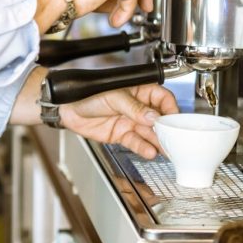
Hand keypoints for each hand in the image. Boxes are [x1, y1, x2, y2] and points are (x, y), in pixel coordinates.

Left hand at [58, 84, 178, 158]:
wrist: (68, 108)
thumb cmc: (88, 93)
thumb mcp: (113, 97)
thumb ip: (133, 108)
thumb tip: (152, 117)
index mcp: (139, 91)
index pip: (162, 98)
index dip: (170, 109)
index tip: (174, 120)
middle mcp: (138, 107)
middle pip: (159, 119)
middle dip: (167, 129)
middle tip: (174, 139)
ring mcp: (130, 121)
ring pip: (149, 133)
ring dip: (158, 142)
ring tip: (166, 150)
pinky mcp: (121, 134)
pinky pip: (135, 142)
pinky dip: (143, 147)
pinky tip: (150, 152)